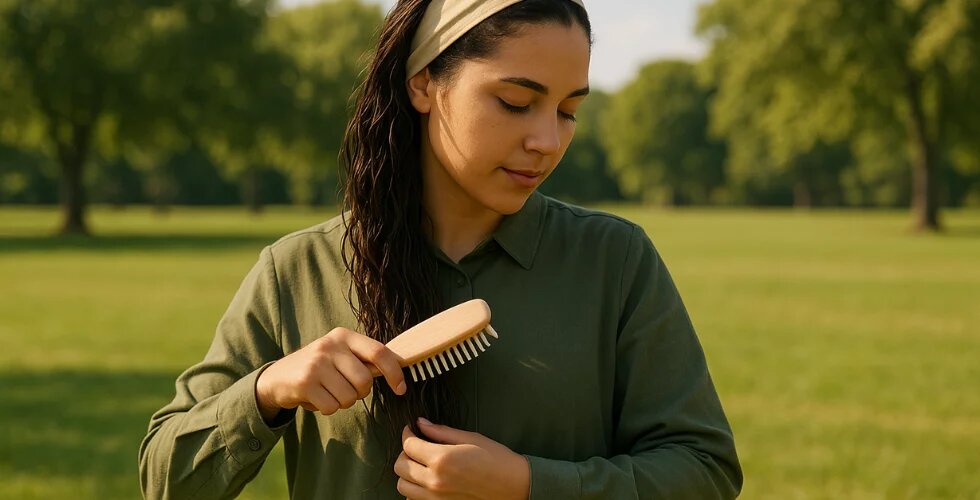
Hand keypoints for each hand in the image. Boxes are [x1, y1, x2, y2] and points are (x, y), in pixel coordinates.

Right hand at [254, 327, 405, 421]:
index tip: (401, 389)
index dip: (395, 372)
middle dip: (360, 393)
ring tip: (327, 392)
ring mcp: (316, 363)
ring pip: (349, 397)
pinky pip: (331, 407)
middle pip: (364, 381)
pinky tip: (315, 398)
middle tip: (345, 390)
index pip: (379, 351)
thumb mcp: (340, 355)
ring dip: (341, 403)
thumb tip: (398, 370)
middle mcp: (330, 345)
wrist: (277, 377)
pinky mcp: (305, 382)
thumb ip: (364, 360)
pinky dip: (326, 409)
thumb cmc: (318, 368)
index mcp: (344, 336)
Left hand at [394, 418, 529, 499]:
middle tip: (416, 446)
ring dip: (407, 473)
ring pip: (403, 487)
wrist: (514, 486)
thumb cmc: (496, 459)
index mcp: (441, 459)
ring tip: (420, 465)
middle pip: (400, 467)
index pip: (409, 445)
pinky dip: (415, 491)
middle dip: (404, 453)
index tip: (411, 430)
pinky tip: (428, 481)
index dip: (407, 434)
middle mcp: (435, 481)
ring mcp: (436, 498)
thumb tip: (421, 423)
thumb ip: (441, 432)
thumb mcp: (470, 438)